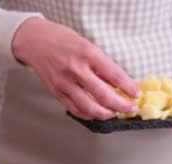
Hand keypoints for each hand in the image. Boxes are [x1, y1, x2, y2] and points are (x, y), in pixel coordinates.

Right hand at [12, 18, 139, 119]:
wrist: (35, 41)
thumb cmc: (62, 41)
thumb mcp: (87, 45)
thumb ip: (102, 65)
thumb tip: (120, 82)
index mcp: (87, 53)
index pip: (114, 75)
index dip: (128, 87)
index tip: (136, 94)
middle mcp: (76, 69)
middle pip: (103, 95)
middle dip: (121, 105)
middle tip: (130, 108)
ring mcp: (64, 83)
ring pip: (89, 107)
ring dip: (106, 114)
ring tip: (114, 112)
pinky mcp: (56, 92)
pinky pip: (75, 109)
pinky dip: (88, 115)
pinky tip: (96, 114)